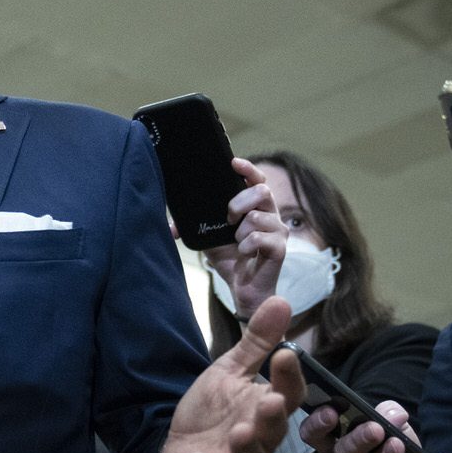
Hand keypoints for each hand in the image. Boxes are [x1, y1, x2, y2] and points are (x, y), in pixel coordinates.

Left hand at [160, 297, 302, 452]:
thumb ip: (256, 343)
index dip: (289, 377)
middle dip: (272, 416)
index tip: (286, 354)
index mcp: (266, 408)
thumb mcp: (230, 372)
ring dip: (245, 445)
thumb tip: (282, 300)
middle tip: (271, 401)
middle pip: (274, 429)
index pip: (288, 393)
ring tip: (240, 431)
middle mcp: (259, 438)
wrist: (181, 451)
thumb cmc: (214, 412)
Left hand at [200, 158, 286, 320]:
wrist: (242, 289)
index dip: (248, 170)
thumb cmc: (229, 259)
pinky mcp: (280, 248)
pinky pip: (258, 238)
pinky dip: (246, 247)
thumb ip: (193, 227)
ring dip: (240, 232)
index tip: (233, 163)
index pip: (258, 181)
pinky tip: (245, 254)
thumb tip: (171, 227)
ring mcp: (278, 231)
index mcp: (256, 208)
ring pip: (257, 217)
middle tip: (228, 219)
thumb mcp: (208, 238)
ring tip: (238, 244)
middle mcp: (271, 215)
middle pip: (262, 191)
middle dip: (239, 203)